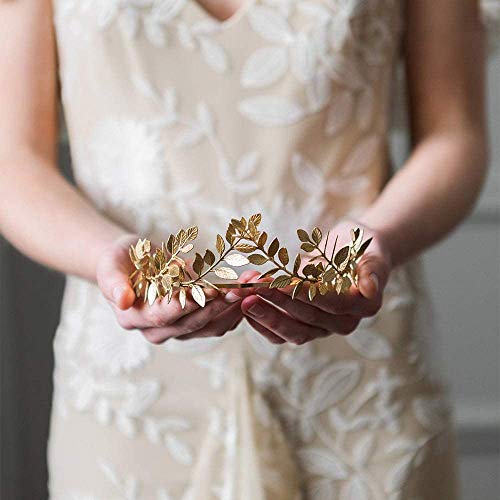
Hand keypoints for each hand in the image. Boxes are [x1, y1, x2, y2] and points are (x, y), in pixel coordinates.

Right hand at [96, 233, 245, 343]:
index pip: (162, 316)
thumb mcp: (110, 265)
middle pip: (192, 323)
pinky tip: (249, 291)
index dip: (186, 305)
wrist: (131, 263)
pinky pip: (219, 322)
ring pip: (210, 326)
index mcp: (134, 318)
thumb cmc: (119, 260)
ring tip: (251, 287)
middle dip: (217, 306)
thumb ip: (113, 282)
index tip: (207, 292)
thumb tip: (122, 300)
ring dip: (232, 308)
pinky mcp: (195, 322)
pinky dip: (235, 307)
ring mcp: (177, 329)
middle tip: (239, 289)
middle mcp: (157, 330)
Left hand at [234, 219, 392, 344]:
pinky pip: (281, 333)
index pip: (328, 302)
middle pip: (305, 319)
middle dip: (274, 302)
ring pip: (291, 331)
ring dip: (263, 315)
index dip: (299, 293)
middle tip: (249, 289)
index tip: (274, 282)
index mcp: (363, 306)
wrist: (352, 249)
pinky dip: (261, 322)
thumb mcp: (371, 248)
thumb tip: (370, 290)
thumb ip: (371, 269)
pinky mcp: (304, 327)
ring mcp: (322, 328)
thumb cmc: (362, 244)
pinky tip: (243, 307)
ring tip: (241, 297)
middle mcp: (343, 322)